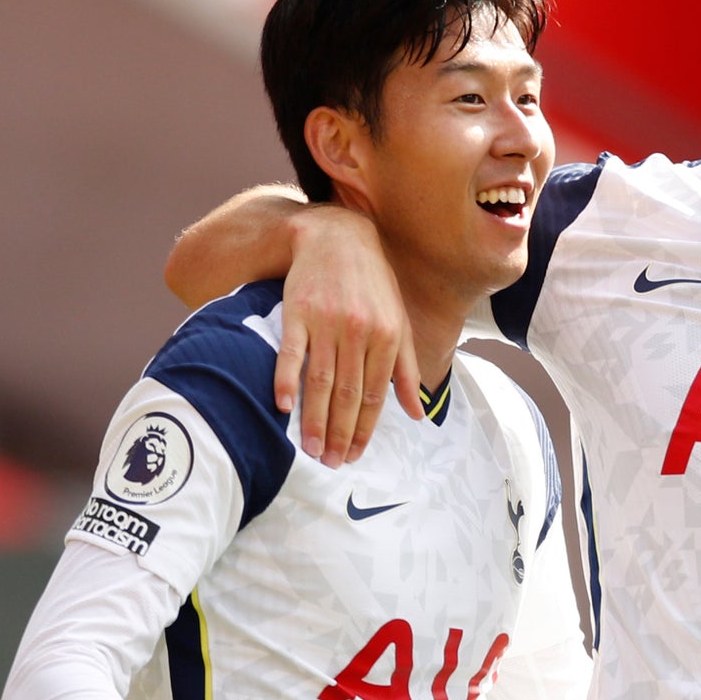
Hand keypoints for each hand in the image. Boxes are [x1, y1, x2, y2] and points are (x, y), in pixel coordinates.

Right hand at [276, 204, 421, 466]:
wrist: (337, 236)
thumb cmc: (372, 284)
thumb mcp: (398, 322)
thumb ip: (405, 369)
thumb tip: (416, 414)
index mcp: (387, 337)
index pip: (374, 395)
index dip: (364, 429)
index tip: (354, 455)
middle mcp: (360, 332)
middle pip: (347, 394)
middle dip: (340, 434)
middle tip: (331, 463)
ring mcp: (328, 322)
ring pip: (320, 381)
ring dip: (315, 420)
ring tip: (310, 450)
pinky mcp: (298, 311)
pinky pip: (291, 352)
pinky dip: (286, 380)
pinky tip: (284, 407)